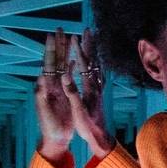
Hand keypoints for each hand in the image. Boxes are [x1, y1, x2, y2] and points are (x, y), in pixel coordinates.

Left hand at [34, 29, 81, 159]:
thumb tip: (40, 77)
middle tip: (60, 29)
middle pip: (56, 60)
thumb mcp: (44, 111)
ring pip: (63, 65)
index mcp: (46, 86)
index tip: (51, 35)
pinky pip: (69, 76)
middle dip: (58, 45)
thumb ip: (41, 94)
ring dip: (66, 52)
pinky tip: (75, 59)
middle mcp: (52, 84)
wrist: (56, 138)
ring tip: (69, 38)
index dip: (50, 49)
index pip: (49, 64)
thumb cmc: (49, 127)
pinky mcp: (66, 94)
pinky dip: (72, 66)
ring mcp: (59, 88)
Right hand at [64, 30, 112, 158]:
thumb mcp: (78, 112)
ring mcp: (98, 89)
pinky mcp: (98, 93)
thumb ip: (73, 93)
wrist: (100, 137)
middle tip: (88, 30)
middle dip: (89, 45)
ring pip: (96, 65)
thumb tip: (66, 76)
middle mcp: (96, 86)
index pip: (84, 66)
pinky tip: (94, 60)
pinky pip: (97, 73)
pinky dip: (95, 62)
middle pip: (93, 61)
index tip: (73, 38)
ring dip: (93, 51)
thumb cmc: (88, 127)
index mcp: (90, 89)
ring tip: (91, 40)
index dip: (78, 51)